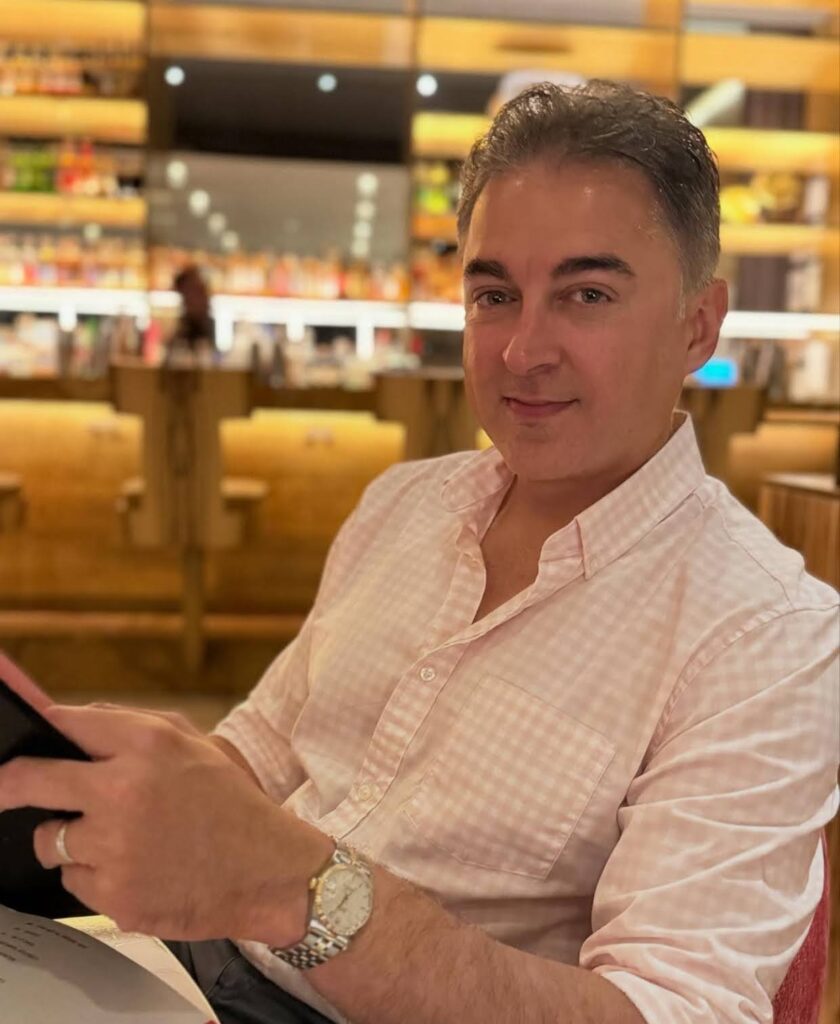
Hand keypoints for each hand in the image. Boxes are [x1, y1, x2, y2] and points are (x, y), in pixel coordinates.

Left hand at [0, 704, 331, 942]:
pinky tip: (136, 870)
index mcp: (148, 744)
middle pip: (31, 780)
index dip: (41, 730)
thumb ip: (136, 727)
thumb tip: (77, 720)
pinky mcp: (114, 894)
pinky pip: (75, 880)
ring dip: (71, 839)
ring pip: (50, 839)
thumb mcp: (198, 744)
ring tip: (117, 839)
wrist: (268, 871)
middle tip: (5, 789)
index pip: (66, 723)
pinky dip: (97, 876)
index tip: (21, 741)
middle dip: (11, 783)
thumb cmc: (234, 806)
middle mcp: (124, 790)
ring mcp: (115, 846)